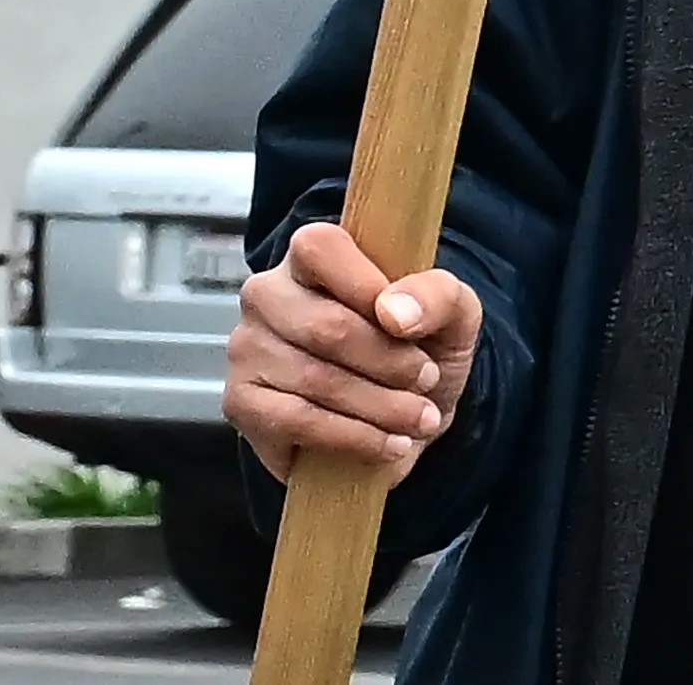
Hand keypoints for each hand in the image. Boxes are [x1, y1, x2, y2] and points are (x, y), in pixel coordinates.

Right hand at [225, 221, 479, 481]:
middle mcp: (268, 294)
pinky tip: (390, 444)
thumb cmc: (419, 347)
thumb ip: (437, 296)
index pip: (320, 248)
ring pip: (316, 379)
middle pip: (327, 326)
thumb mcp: (452, 313)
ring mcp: (247, 347)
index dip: (367, 286)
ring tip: (420, 417)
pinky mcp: (240, 401)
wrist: (401, 414)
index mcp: (314, 256)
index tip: (411, 326)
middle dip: (391, 362)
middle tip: (428, 380)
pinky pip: (296, 421)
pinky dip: (354, 437)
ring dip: (381, 406)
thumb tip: (394, 312)